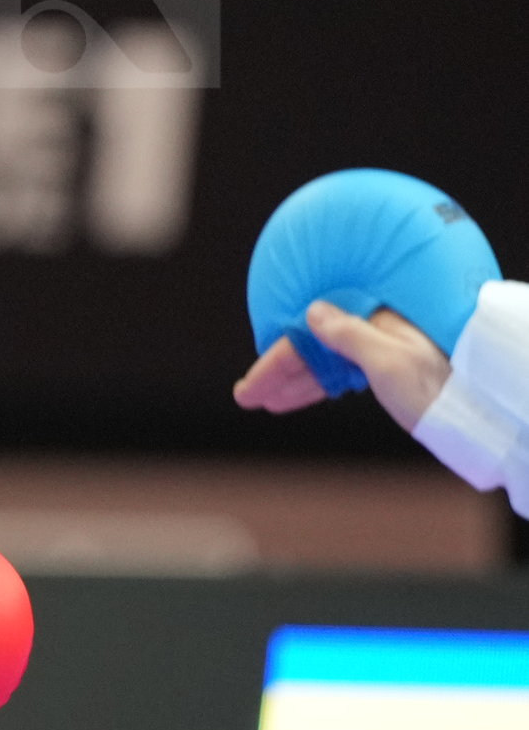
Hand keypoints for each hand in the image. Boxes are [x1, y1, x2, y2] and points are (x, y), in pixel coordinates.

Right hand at [233, 300, 451, 431]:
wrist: (481, 417)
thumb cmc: (441, 390)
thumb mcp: (390, 364)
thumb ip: (349, 336)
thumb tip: (313, 312)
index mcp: (379, 318)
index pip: (312, 335)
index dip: (277, 360)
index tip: (250, 386)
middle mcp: (380, 329)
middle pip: (316, 347)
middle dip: (279, 372)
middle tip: (248, 396)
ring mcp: (387, 350)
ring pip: (328, 364)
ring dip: (295, 383)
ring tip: (266, 401)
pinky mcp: (393, 371)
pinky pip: (344, 374)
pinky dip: (320, 386)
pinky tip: (300, 395)